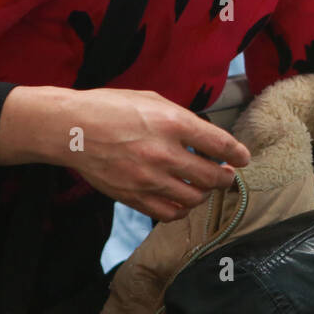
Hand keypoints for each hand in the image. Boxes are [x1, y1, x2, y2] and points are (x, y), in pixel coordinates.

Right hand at [18, 87, 250, 221]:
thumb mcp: (153, 99)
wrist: (69, 128)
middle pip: (212, 177)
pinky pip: (168, 213)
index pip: (220, 144)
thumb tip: (207, 136)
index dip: (238, 154)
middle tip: (226, 175)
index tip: (243, 158)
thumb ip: (183, 118)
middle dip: (225, 177)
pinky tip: (182, 200)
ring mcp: (148, 178)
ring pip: (194, 198)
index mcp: (172, 123)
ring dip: (204, 193)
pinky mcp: (132, 196)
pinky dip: (181, 209)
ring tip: (203, 186)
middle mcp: (163, 153)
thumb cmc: (110, 108)